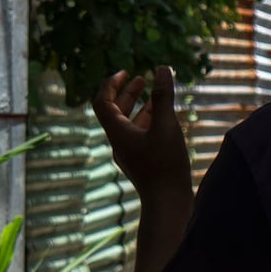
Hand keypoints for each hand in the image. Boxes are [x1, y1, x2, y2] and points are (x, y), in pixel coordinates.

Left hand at [92, 68, 193, 198]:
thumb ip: (163, 97)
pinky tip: (165, 119)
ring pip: (129, 124)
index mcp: (117, 132)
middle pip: (115, 111)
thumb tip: (161, 69)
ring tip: (156, 94)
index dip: (111, 84)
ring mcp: (130, 153)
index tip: (125, 72)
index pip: (103, 101)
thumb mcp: (166, 126)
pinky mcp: (141, 162)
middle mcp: (119, 142)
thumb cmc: (165, 165)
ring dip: (140, 106)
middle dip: (126, 92)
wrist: (167, 202)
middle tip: (140, 78)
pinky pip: (139, 135)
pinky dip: (148, 121)